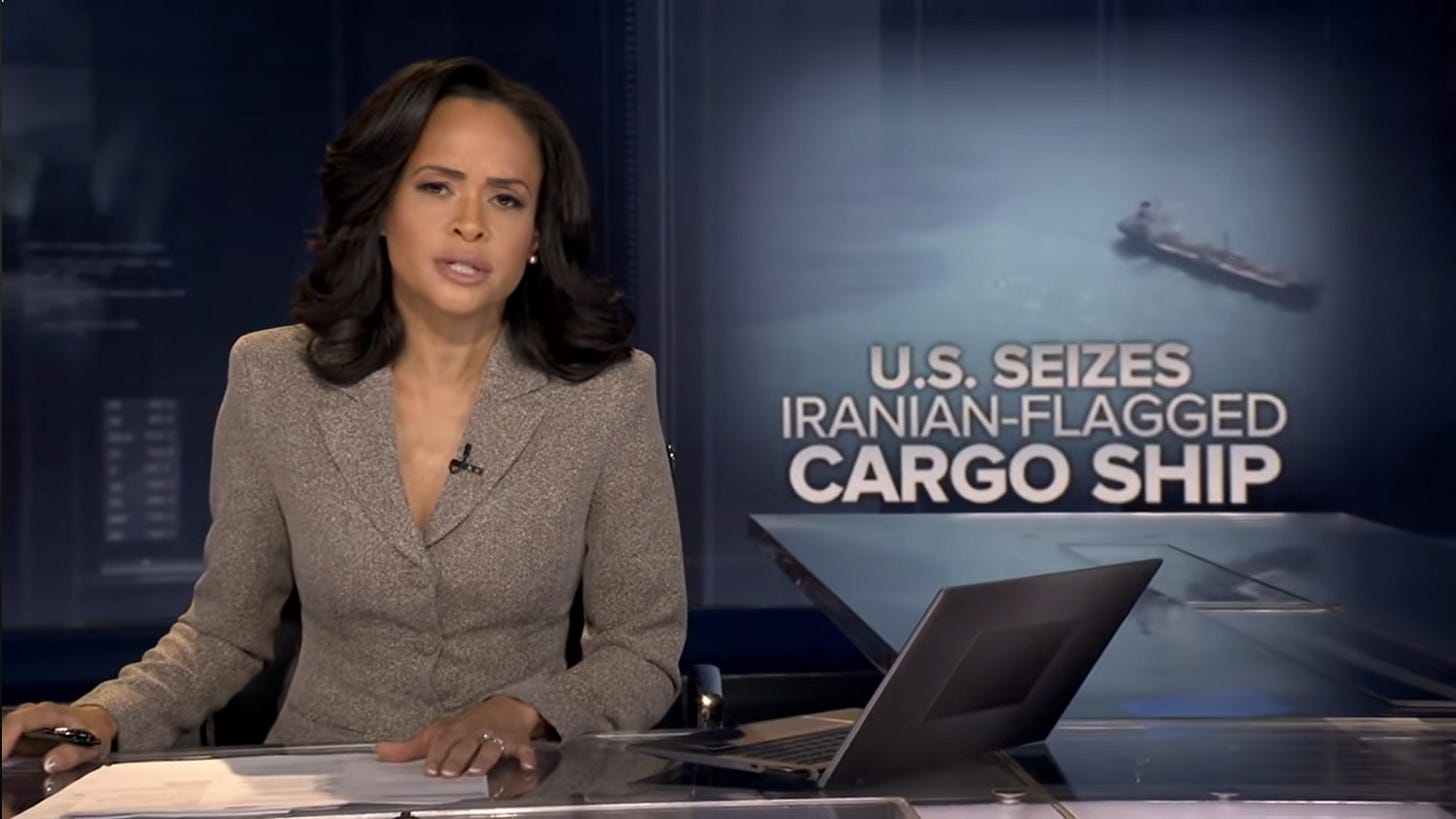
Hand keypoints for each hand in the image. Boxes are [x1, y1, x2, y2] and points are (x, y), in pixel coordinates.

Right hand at [1, 702, 116, 772]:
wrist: (99, 722)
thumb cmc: (96, 731)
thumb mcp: (93, 746)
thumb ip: (73, 754)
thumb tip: (50, 763)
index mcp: (51, 713)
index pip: (19, 722)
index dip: (5, 739)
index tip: (1, 758)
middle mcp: (34, 713)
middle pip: (7, 728)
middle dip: (3, 746)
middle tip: (3, 771)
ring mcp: (27, 721)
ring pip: (7, 733)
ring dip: (5, 748)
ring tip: (6, 771)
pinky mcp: (23, 731)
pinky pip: (9, 739)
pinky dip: (7, 751)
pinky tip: (10, 767)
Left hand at [375, 696, 542, 777]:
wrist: (506, 707)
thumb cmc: (467, 726)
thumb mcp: (438, 733)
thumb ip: (410, 748)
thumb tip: (379, 751)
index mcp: (455, 731)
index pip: (444, 742)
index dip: (437, 755)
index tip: (431, 770)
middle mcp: (476, 733)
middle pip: (466, 745)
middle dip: (458, 758)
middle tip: (450, 773)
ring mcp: (498, 737)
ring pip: (491, 747)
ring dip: (484, 758)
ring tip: (477, 770)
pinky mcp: (519, 742)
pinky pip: (524, 749)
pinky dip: (527, 756)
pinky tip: (527, 765)